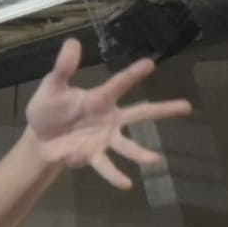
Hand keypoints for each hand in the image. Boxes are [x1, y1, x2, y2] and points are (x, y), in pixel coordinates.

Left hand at [17, 34, 192, 188]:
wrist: (40, 138)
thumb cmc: (50, 109)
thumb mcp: (53, 86)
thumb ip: (63, 68)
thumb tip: (71, 42)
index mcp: (100, 99)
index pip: (119, 84)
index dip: (133, 74)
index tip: (150, 63)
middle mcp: (109, 119)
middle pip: (140, 113)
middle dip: (164, 110)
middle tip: (188, 107)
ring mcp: (104, 139)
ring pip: (127, 146)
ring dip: (141, 153)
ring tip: (156, 160)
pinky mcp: (93, 156)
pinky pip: (105, 166)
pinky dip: (114, 175)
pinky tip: (126, 184)